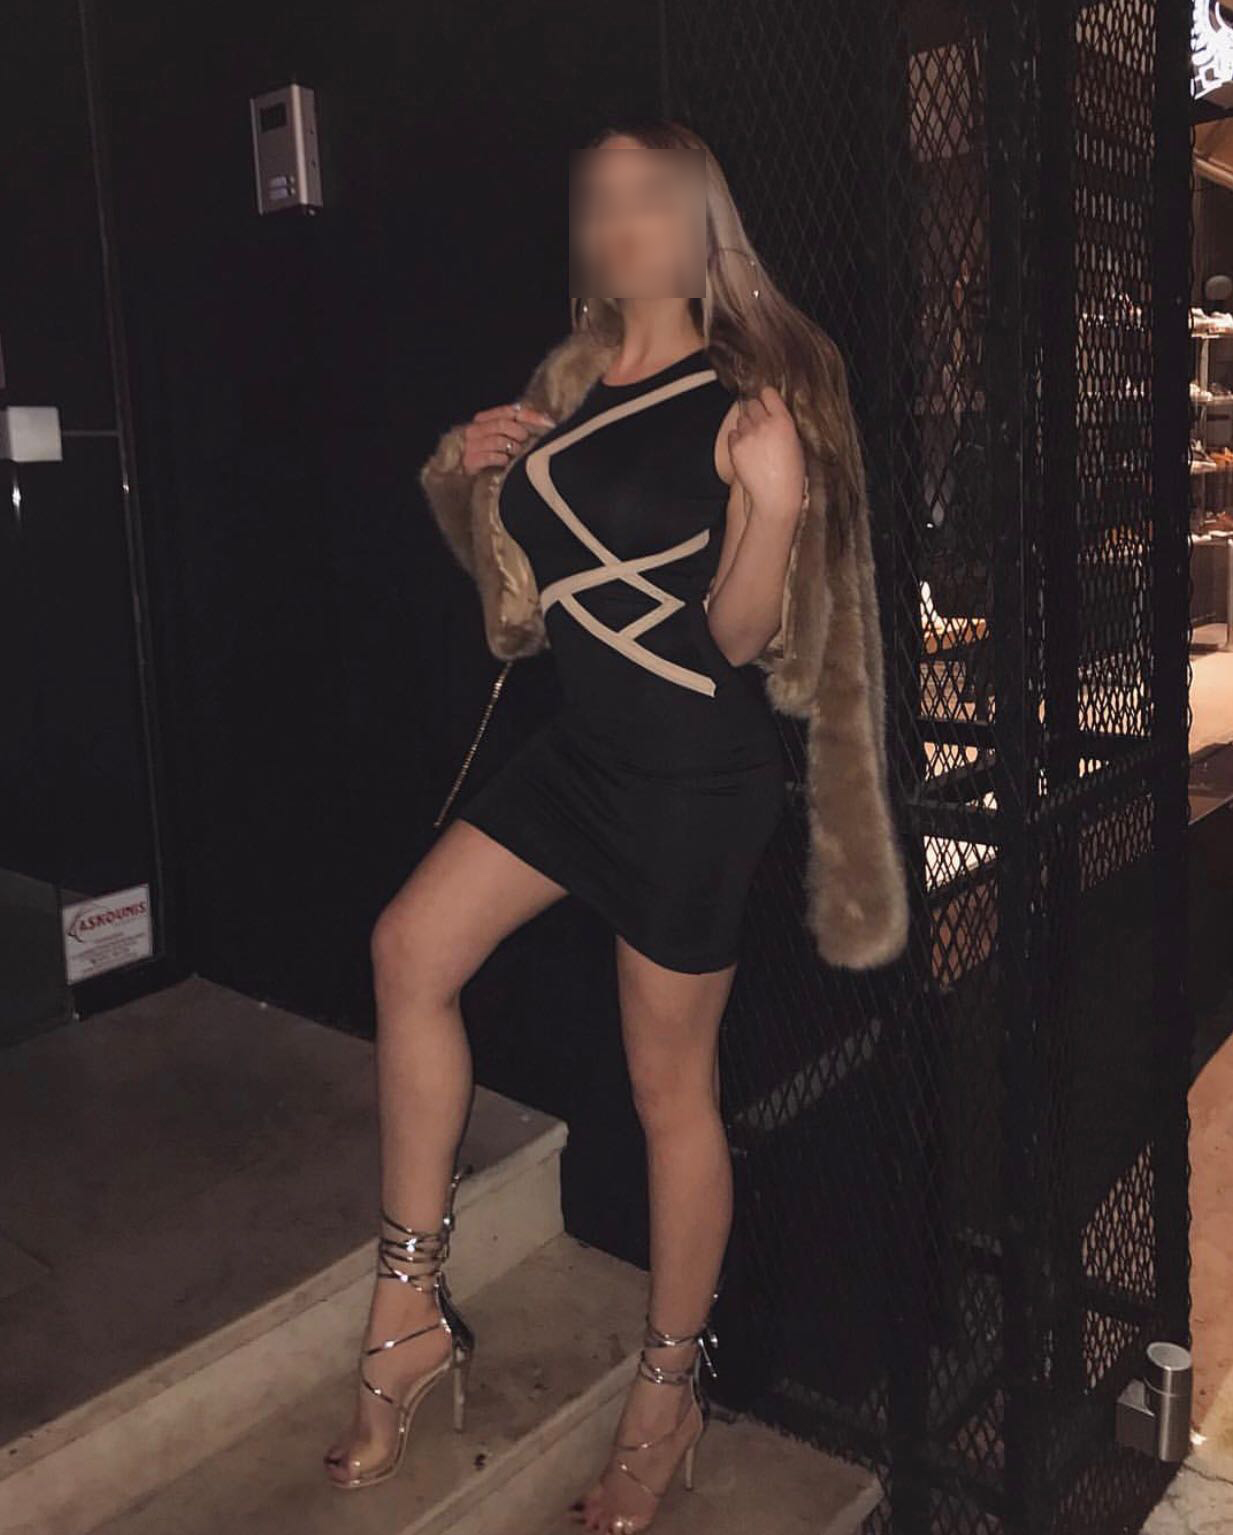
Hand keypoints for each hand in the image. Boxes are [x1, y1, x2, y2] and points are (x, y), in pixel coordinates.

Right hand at [461, 401, 555, 473]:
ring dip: (512, 446)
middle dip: (519, 432)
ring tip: (517, 451)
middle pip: (502, 424)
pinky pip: (490, 456)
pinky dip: (501, 458)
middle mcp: (475, 429)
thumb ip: (519, 424)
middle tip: (526, 439)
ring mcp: (472, 444)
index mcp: (484, 418)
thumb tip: (546, 420)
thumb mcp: (503, 436)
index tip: (546, 423)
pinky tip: (505, 461)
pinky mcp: (471, 460)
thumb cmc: (489, 453)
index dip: (528, 415)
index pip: (508, 410)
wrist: (466, 474)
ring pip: (497, 440)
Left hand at [728, 386, 806, 521]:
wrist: (776, 497)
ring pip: (741, 418)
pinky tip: (747, 451)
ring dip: (746, 425)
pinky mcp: (735, 448)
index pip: (768, 393)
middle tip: (759, 425)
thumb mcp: (795, 443)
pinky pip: (733, 434)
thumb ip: (782, 424)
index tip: (766, 403)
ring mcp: (748, 435)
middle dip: (755, 411)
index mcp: (783, 421)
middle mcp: (764, 424)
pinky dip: (738, 439)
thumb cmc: (791, 474)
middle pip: (752, 403)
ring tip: (755, 442)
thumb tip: (771, 412)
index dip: (766, 398)